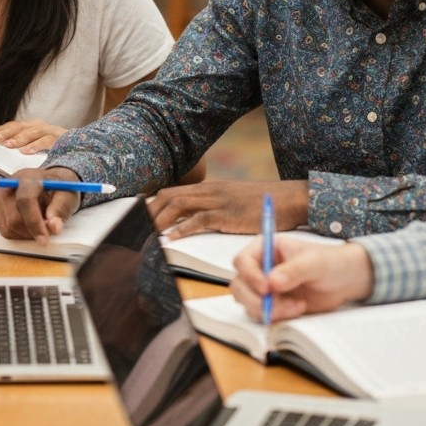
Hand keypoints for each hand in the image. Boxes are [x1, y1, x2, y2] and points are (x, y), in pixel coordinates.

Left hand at [0, 118, 67, 153]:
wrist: (84, 148)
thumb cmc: (57, 149)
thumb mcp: (38, 146)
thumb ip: (22, 145)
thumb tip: (0, 146)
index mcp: (34, 127)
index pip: (15, 126)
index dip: (1, 129)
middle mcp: (42, 126)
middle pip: (21, 127)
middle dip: (6, 133)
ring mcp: (53, 131)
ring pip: (34, 132)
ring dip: (20, 138)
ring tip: (8, 145)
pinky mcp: (62, 139)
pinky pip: (48, 141)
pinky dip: (36, 145)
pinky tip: (26, 152)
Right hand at [0, 166, 82, 244]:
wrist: (46, 182)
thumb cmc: (57, 188)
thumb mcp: (66, 195)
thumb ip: (60, 210)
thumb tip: (54, 227)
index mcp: (27, 177)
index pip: (25, 200)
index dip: (34, 222)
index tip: (45, 239)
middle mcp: (7, 185)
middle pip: (14, 218)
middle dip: (32, 231)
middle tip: (47, 232)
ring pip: (8, 227)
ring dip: (26, 234)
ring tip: (39, 225)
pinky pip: (4, 230)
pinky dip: (19, 234)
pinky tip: (29, 226)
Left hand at [147, 180, 307, 238]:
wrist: (289, 199)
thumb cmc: (264, 203)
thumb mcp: (234, 200)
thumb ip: (214, 206)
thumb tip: (195, 219)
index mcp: (210, 187)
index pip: (173, 191)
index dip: (154, 203)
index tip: (140, 215)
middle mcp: (210, 190)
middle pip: (169, 196)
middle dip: (150, 211)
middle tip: (136, 226)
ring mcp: (219, 201)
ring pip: (179, 206)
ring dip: (160, 220)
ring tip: (147, 233)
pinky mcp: (228, 214)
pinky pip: (199, 220)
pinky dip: (182, 229)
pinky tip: (170, 238)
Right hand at [230, 237, 374, 320]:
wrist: (345, 280)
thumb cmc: (330, 262)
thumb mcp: (314, 263)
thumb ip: (294, 271)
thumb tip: (272, 282)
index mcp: (265, 248)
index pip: (242, 261)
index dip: (249, 275)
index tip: (266, 288)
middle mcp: (260, 267)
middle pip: (239, 285)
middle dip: (255, 299)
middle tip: (275, 306)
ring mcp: (264, 287)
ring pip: (247, 303)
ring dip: (268, 309)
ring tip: (296, 306)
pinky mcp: (271, 304)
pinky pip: (261, 314)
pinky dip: (276, 316)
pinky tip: (297, 309)